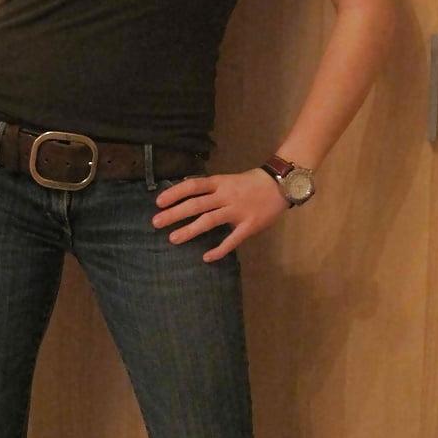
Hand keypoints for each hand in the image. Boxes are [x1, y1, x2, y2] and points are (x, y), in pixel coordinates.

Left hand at [151, 168, 290, 262]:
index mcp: (220, 183)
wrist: (280, 184)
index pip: (193, 186)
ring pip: (209, 220)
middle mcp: (226, 196)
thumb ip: (210, 188)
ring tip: (173, 239)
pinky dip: (219, 249)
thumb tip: (184, 191)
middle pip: (196, 204)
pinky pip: (232, 239)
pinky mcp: (249, 225)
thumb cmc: (251, 182)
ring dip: (190, 230)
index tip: (158, 202)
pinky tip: (206, 257)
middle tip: (156, 223)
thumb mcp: (228, 179)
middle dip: (174, 214)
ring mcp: (237, 211)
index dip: (174, 193)